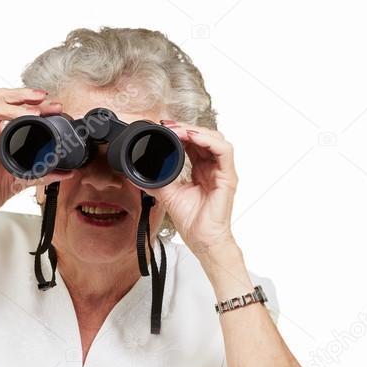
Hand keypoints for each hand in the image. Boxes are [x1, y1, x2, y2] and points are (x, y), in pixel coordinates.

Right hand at [0, 87, 73, 233]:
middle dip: (26, 96)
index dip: (38, 105)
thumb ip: (44, 175)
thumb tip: (67, 173)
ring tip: (31, 111)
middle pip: (6, 100)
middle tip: (45, 99)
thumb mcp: (24, 180)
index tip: (55, 107)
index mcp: (6, 136)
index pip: (21, 111)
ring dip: (13, 105)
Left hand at [146, 121, 239, 262]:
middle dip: (186, 127)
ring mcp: (222, 172)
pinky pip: (223, 151)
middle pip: (205, 136)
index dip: (180, 132)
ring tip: (179, 130)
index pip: (194, 142)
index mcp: (202, 171)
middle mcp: (214, 169)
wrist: (202, 241)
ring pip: (216, 138)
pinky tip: (192, 138)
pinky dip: (208, 140)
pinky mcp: (228, 177)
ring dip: (196, 130)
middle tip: (168, 125)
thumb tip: (137, 173)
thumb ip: (157, 181)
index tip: (163, 128)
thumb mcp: (169, 195)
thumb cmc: (193, 223)